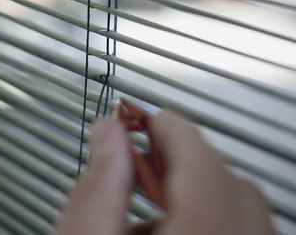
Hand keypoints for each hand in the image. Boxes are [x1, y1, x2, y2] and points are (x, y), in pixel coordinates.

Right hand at [56, 111, 273, 234]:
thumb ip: (96, 184)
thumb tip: (108, 129)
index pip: (201, 162)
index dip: (172, 128)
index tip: (151, 117)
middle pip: (228, 183)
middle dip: (185, 159)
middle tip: (149, 153)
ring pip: (243, 208)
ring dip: (199, 190)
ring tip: (154, 201)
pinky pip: (244, 229)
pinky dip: (212, 215)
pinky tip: (173, 227)